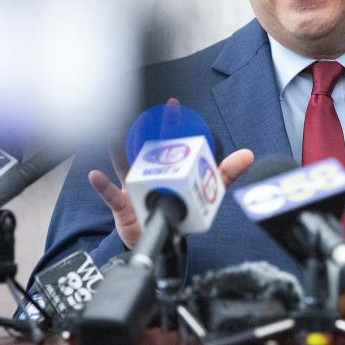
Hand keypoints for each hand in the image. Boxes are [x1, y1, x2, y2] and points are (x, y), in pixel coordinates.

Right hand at [88, 100, 253, 248]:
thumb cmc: (178, 209)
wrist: (161, 240)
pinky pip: (111, 194)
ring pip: (124, 166)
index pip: (170, 140)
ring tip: (113, 137)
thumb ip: (224, 174)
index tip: (174, 104)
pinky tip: (96, 175)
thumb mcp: (203, 191)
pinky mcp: (123, 205)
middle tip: (144, 114)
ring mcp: (134, 186)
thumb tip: (248, 155)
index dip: (171, 122)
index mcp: (167, 166)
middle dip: (144, 131)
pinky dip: (102, 185)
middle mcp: (150, 171)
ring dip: (117, 152)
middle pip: (145, 148)